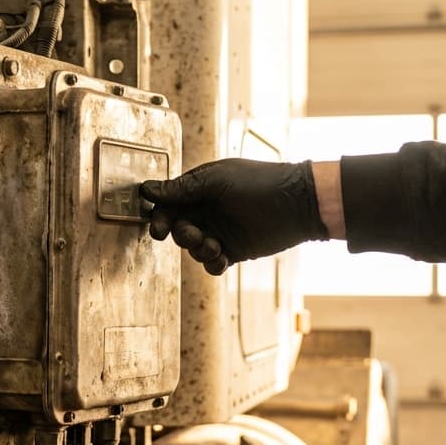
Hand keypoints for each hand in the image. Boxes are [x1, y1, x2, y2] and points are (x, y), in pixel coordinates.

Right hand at [139, 159, 328, 274]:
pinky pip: (212, 263)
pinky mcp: (233, 250)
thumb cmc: (259, 184)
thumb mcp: (217, 181)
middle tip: (194, 235)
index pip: (169, 204)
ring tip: (214, 245)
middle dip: (181, 235)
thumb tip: (147, 189)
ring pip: (193, 248)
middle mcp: (207, 210)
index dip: (160, 217)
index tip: (159, 228)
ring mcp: (220, 231)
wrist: (299, 204)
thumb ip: (182, 188)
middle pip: (177, 228)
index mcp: (199, 189)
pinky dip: (212, 263)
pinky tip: (222, 257)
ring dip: (198, 250)